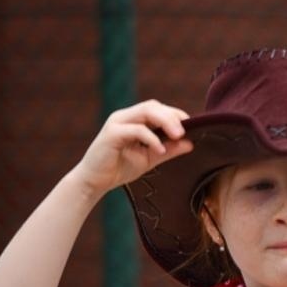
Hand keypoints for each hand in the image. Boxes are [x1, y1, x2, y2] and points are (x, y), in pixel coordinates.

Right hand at [69, 100, 192, 197]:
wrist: (95, 181)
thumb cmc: (120, 167)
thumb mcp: (150, 158)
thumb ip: (169, 150)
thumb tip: (190, 143)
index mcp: (133, 120)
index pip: (156, 108)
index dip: (174, 113)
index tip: (192, 125)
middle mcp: (124, 117)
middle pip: (152, 106)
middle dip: (172, 116)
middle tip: (185, 132)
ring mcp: (117, 123)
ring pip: (145, 112)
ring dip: (165, 122)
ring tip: (178, 136)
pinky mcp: (112, 134)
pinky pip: (136, 130)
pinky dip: (151, 138)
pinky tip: (160, 149)